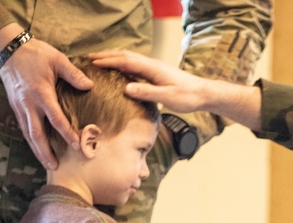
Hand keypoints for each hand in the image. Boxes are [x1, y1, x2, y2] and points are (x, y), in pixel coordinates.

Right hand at [0, 38, 92, 168]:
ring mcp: (19, 107)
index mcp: (41, 93)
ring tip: (47, 164)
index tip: (77, 145)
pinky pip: (24, 128)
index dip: (66, 133)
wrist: (8, 49)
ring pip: (28, 134)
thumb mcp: (57, 59)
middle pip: (36, 134)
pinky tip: (39, 149)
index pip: (55, 118)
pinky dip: (31, 141)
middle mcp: (28, 104)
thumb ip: (73, 74)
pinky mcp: (15, 107)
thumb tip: (89, 86)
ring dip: (37, 150)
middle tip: (55, 166)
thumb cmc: (35, 54)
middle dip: (45, 152)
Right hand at [90, 50, 205, 112]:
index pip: (126, 61)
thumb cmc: (187, 96)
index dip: (108, 61)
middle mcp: (151, 65)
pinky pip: (135, 65)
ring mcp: (154, 68)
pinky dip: (123, 64)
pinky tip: (119, 70)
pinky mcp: (156, 73)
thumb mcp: (167, 97)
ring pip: (130, 59)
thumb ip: (147, 92)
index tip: (93, 63)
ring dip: (114, 58)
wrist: (203, 94)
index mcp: (152, 68)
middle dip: (107, 56)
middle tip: (90, 58)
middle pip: (125, 56)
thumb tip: (127, 88)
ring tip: (100, 61)